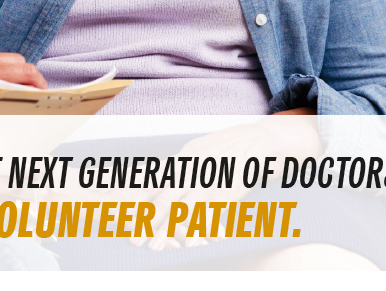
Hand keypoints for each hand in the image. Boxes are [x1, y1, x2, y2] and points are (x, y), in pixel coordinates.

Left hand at [138, 109, 320, 249]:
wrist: (260, 139)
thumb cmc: (228, 146)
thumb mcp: (200, 148)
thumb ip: (182, 163)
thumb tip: (162, 174)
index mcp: (184, 157)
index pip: (156, 181)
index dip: (140, 200)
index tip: (125, 215)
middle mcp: (194, 168)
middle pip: (166, 197)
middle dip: (149, 220)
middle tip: (135, 239)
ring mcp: (211, 180)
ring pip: (185, 209)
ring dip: (168, 231)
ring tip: (156, 246)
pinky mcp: (228, 191)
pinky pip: (211, 214)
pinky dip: (200, 230)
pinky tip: (191, 244)